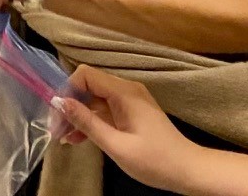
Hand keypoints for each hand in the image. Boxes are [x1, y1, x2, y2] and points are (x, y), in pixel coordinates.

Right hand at [53, 68, 196, 188]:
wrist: (190, 172)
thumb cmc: (155, 160)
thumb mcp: (117, 145)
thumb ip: (87, 122)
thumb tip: (59, 102)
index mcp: (124, 93)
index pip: (85, 75)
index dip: (67, 91)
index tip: (57, 115)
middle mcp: (127, 90)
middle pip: (88, 87)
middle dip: (69, 106)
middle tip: (56, 131)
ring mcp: (131, 101)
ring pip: (95, 100)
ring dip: (78, 116)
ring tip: (64, 138)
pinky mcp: (133, 112)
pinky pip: (105, 110)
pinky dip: (92, 121)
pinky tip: (79, 138)